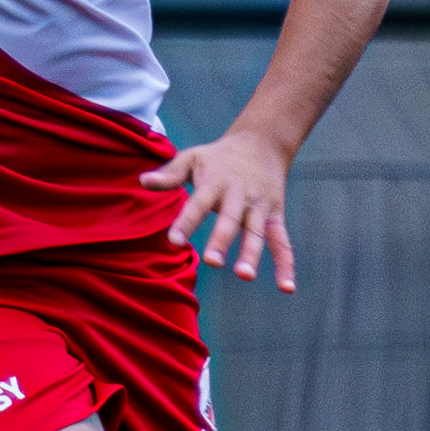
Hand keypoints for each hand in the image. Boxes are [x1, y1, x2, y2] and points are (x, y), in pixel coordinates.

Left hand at [143, 125, 299, 291]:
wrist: (263, 142)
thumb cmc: (219, 156)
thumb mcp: (192, 157)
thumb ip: (169, 173)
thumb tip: (143, 182)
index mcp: (216, 182)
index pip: (199, 203)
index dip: (187, 221)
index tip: (175, 241)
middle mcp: (239, 195)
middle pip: (231, 220)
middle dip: (222, 240)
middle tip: (212, 262)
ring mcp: (259, 207)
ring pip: (257, 233)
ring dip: (252, 254)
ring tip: (245, 275)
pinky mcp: (276, 216)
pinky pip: (282, 242)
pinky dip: (286, 264)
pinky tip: (286, 287)